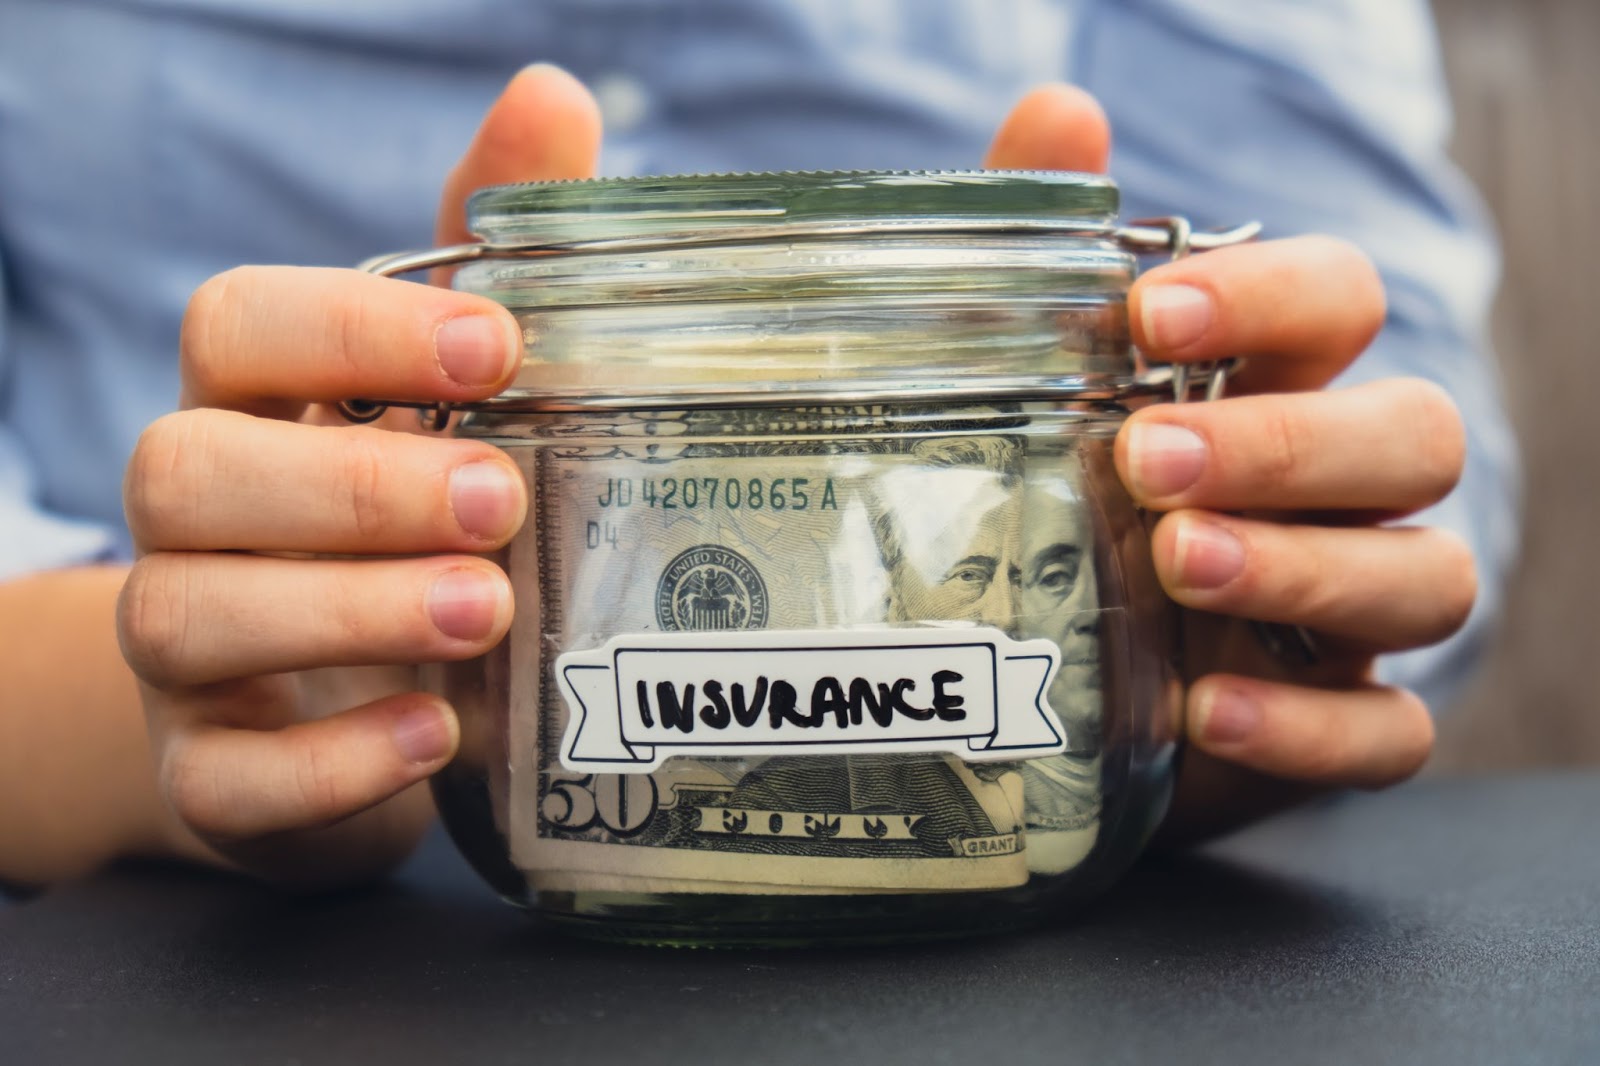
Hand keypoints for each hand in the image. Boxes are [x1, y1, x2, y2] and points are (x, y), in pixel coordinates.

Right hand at [117, 66, 603, 886]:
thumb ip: (483, 257)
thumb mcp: (446, 398)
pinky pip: (225, 778)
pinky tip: (435, 736)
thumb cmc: (402, 524)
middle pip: (188, 470)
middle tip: (500, 501)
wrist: (335, 708)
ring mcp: (190, 656)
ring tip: (488, 612)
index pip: (234, 327)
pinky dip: (328, 761)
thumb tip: (557, 96)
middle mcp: (199, 521)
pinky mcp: (212, 775)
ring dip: (343, 610)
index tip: (498, 350)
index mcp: (259, 408)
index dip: (349, 331)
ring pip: (188, 615)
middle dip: (349, 484)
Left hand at [986, 87, 1473, 839]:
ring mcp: (1343, 614)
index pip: (1338, 302)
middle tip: (1149, 463)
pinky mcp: (1325, 725)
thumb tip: (1060, 116)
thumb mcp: (1012, 382)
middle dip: (1289, 445)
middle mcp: (1331, 494)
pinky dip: (1308, 728)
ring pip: (1432, 580)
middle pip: (1415, 437)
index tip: (1147, 316)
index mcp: (1266, 388)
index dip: (1272, 297)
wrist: (1014, 680)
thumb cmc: (1036, 506)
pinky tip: (1202, 711)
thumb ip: (1038, 249)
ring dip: (1313, 569)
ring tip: (1176, 569)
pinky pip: (1386, 734)